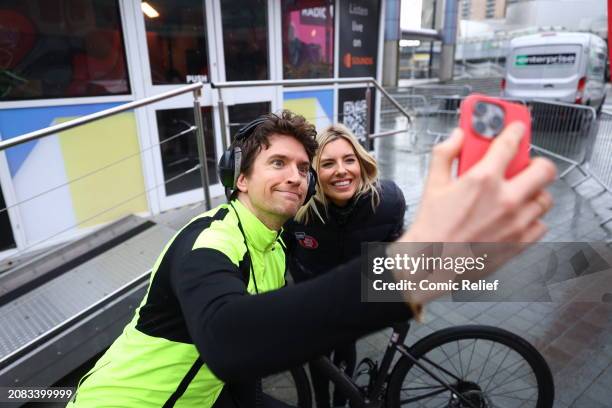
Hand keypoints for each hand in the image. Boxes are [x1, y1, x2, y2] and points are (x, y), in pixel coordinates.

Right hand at [390, 122, 556, 305]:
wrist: (431, 263)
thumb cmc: (431, 228)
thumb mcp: (432, 184)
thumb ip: (445, 153)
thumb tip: (456, 137)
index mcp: (483, 179)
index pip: (511, 143)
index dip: (517, 130)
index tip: (518, 128)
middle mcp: (505, 199)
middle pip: (543, 169)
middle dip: (536, 162)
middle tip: (525, 165)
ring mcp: (516, 223)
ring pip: (544, 198)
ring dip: (534, 193)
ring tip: (518, 194)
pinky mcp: (520, 243)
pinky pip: (541, 225)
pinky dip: (532, 219)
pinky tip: (516, 217)